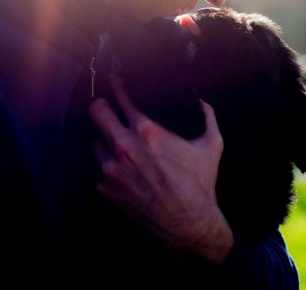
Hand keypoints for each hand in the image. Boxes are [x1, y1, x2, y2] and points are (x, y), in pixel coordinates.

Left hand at [88, 75, 233, 263]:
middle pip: (96, 111)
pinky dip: (106, 163)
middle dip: (101, 106)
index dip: (118, 85)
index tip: (117, 81)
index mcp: (148, 131)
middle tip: (107, 106)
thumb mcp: (212, 145)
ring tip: (113, 139)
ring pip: (93, 140)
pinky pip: (98, 167)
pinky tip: (119, 164)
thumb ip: (208, 116)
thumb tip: (201, 100)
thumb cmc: (200, 184)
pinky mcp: (105, 189)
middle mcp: (124, 147)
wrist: (188, 225)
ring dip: (102, 137)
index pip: (121, 96)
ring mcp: (111, 169)